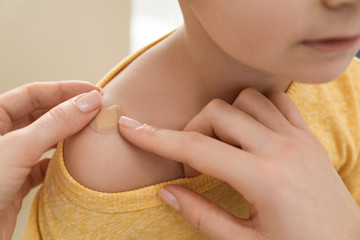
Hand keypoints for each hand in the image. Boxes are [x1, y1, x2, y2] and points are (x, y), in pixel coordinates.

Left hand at [0, 81, 101, 238]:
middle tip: (97, 110)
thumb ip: (54, 124)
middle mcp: (2, 136)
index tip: (93, 91)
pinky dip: (61, 163)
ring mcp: (11, 160)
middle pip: (41, 114)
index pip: (33, 94)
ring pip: (45, 139)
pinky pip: (45, 165)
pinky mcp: (18, 182)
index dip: (64, 90)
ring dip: (68, 135)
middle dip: (69, 110)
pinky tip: (75, 163)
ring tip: (91, 131)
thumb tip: (88, 102)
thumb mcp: (18, 148)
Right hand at [118, 88, 359, 239]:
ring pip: (246, 99)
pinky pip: (277, 100)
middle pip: (217, 113)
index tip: (130, 127)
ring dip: (224, 116)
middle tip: (195, 163)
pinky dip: (255, 106)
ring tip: (223, 146)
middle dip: (192, 131)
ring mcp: (297, 138)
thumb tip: (167, 192)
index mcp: (263, 179)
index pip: (195, 148)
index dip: (156, 137)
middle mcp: (281, 149)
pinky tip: (250, 131)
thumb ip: (203, 216)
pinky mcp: (308, 136)